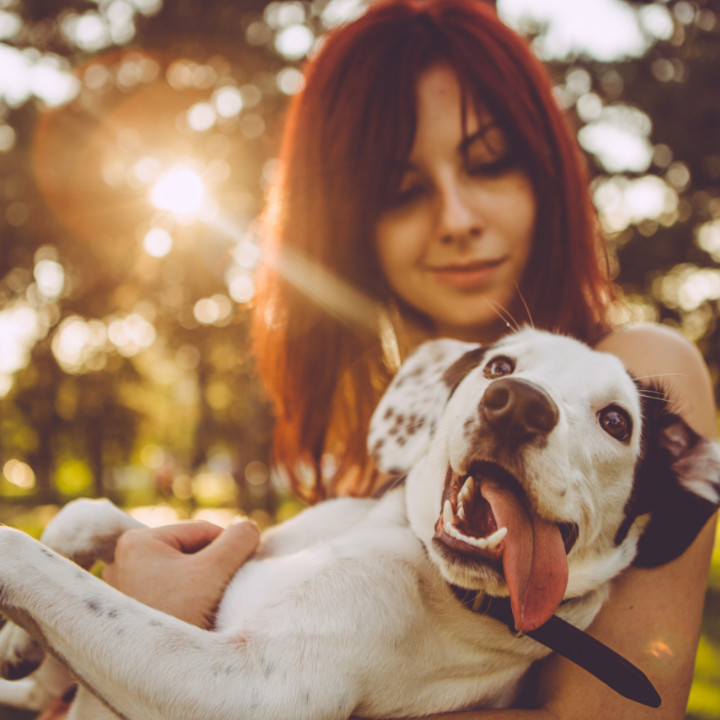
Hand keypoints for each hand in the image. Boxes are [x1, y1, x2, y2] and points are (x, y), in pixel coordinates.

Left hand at [103, 519, 259, 627]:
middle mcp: (122, 560)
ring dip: (201, 586)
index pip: (203, 532)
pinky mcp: (130, 609)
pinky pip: (168, 592)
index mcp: (137, 540)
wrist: (156, 675)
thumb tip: (248, 528)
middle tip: (221, 594)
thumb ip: (238, 539)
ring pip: (181, 573)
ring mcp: (123, 587)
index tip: (237, 575)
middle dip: (211, 570)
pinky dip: (187, 600)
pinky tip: (195, 617)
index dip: (227, 551)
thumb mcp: (216, 570)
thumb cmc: (180, 616)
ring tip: (208, 608)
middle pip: (190, 553)